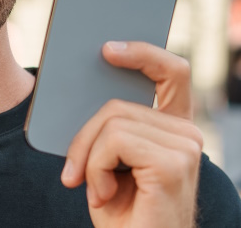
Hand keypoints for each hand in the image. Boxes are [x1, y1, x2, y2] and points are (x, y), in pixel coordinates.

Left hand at [61, 41, 202, 227]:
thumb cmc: (120, 212)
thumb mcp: (108, 160)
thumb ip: (109, 125)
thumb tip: (85, 82)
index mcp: (172, 130)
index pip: (171, 73)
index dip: (143, 53)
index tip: (107, 48)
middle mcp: (186, 135)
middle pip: (117, 104)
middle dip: (84, 137)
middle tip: (74, 174)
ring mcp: (185, 147)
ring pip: (111, 121)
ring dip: (88, 158)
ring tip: (94, 190)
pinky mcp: (174, 163)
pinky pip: (113, 141)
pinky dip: (95, 168)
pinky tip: (101, 195)